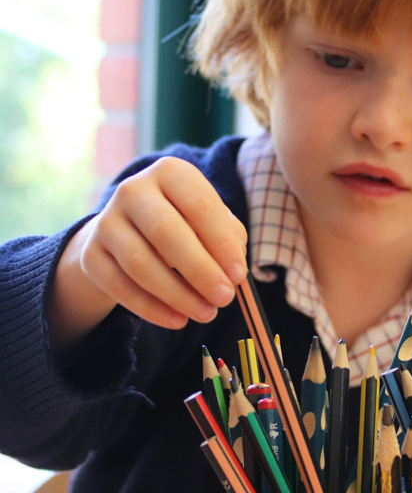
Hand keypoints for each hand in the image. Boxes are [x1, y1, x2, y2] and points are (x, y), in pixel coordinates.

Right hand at [49, 157, 247, 352]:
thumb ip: (228, 238)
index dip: (221, 243)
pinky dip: (152, 308)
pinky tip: (177, 320)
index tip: (239, 275)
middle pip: (166, 232)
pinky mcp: (91, 254)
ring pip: (140, 263)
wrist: (127, 230)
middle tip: (225, 298)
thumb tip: (235, 270)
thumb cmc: (184, 222)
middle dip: (200, 270)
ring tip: (206, 313)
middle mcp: (133, 190)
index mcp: (170, 172)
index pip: (200, 205)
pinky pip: (120, 286)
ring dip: (178, 294)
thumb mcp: (208, 219)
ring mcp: (106, 221)